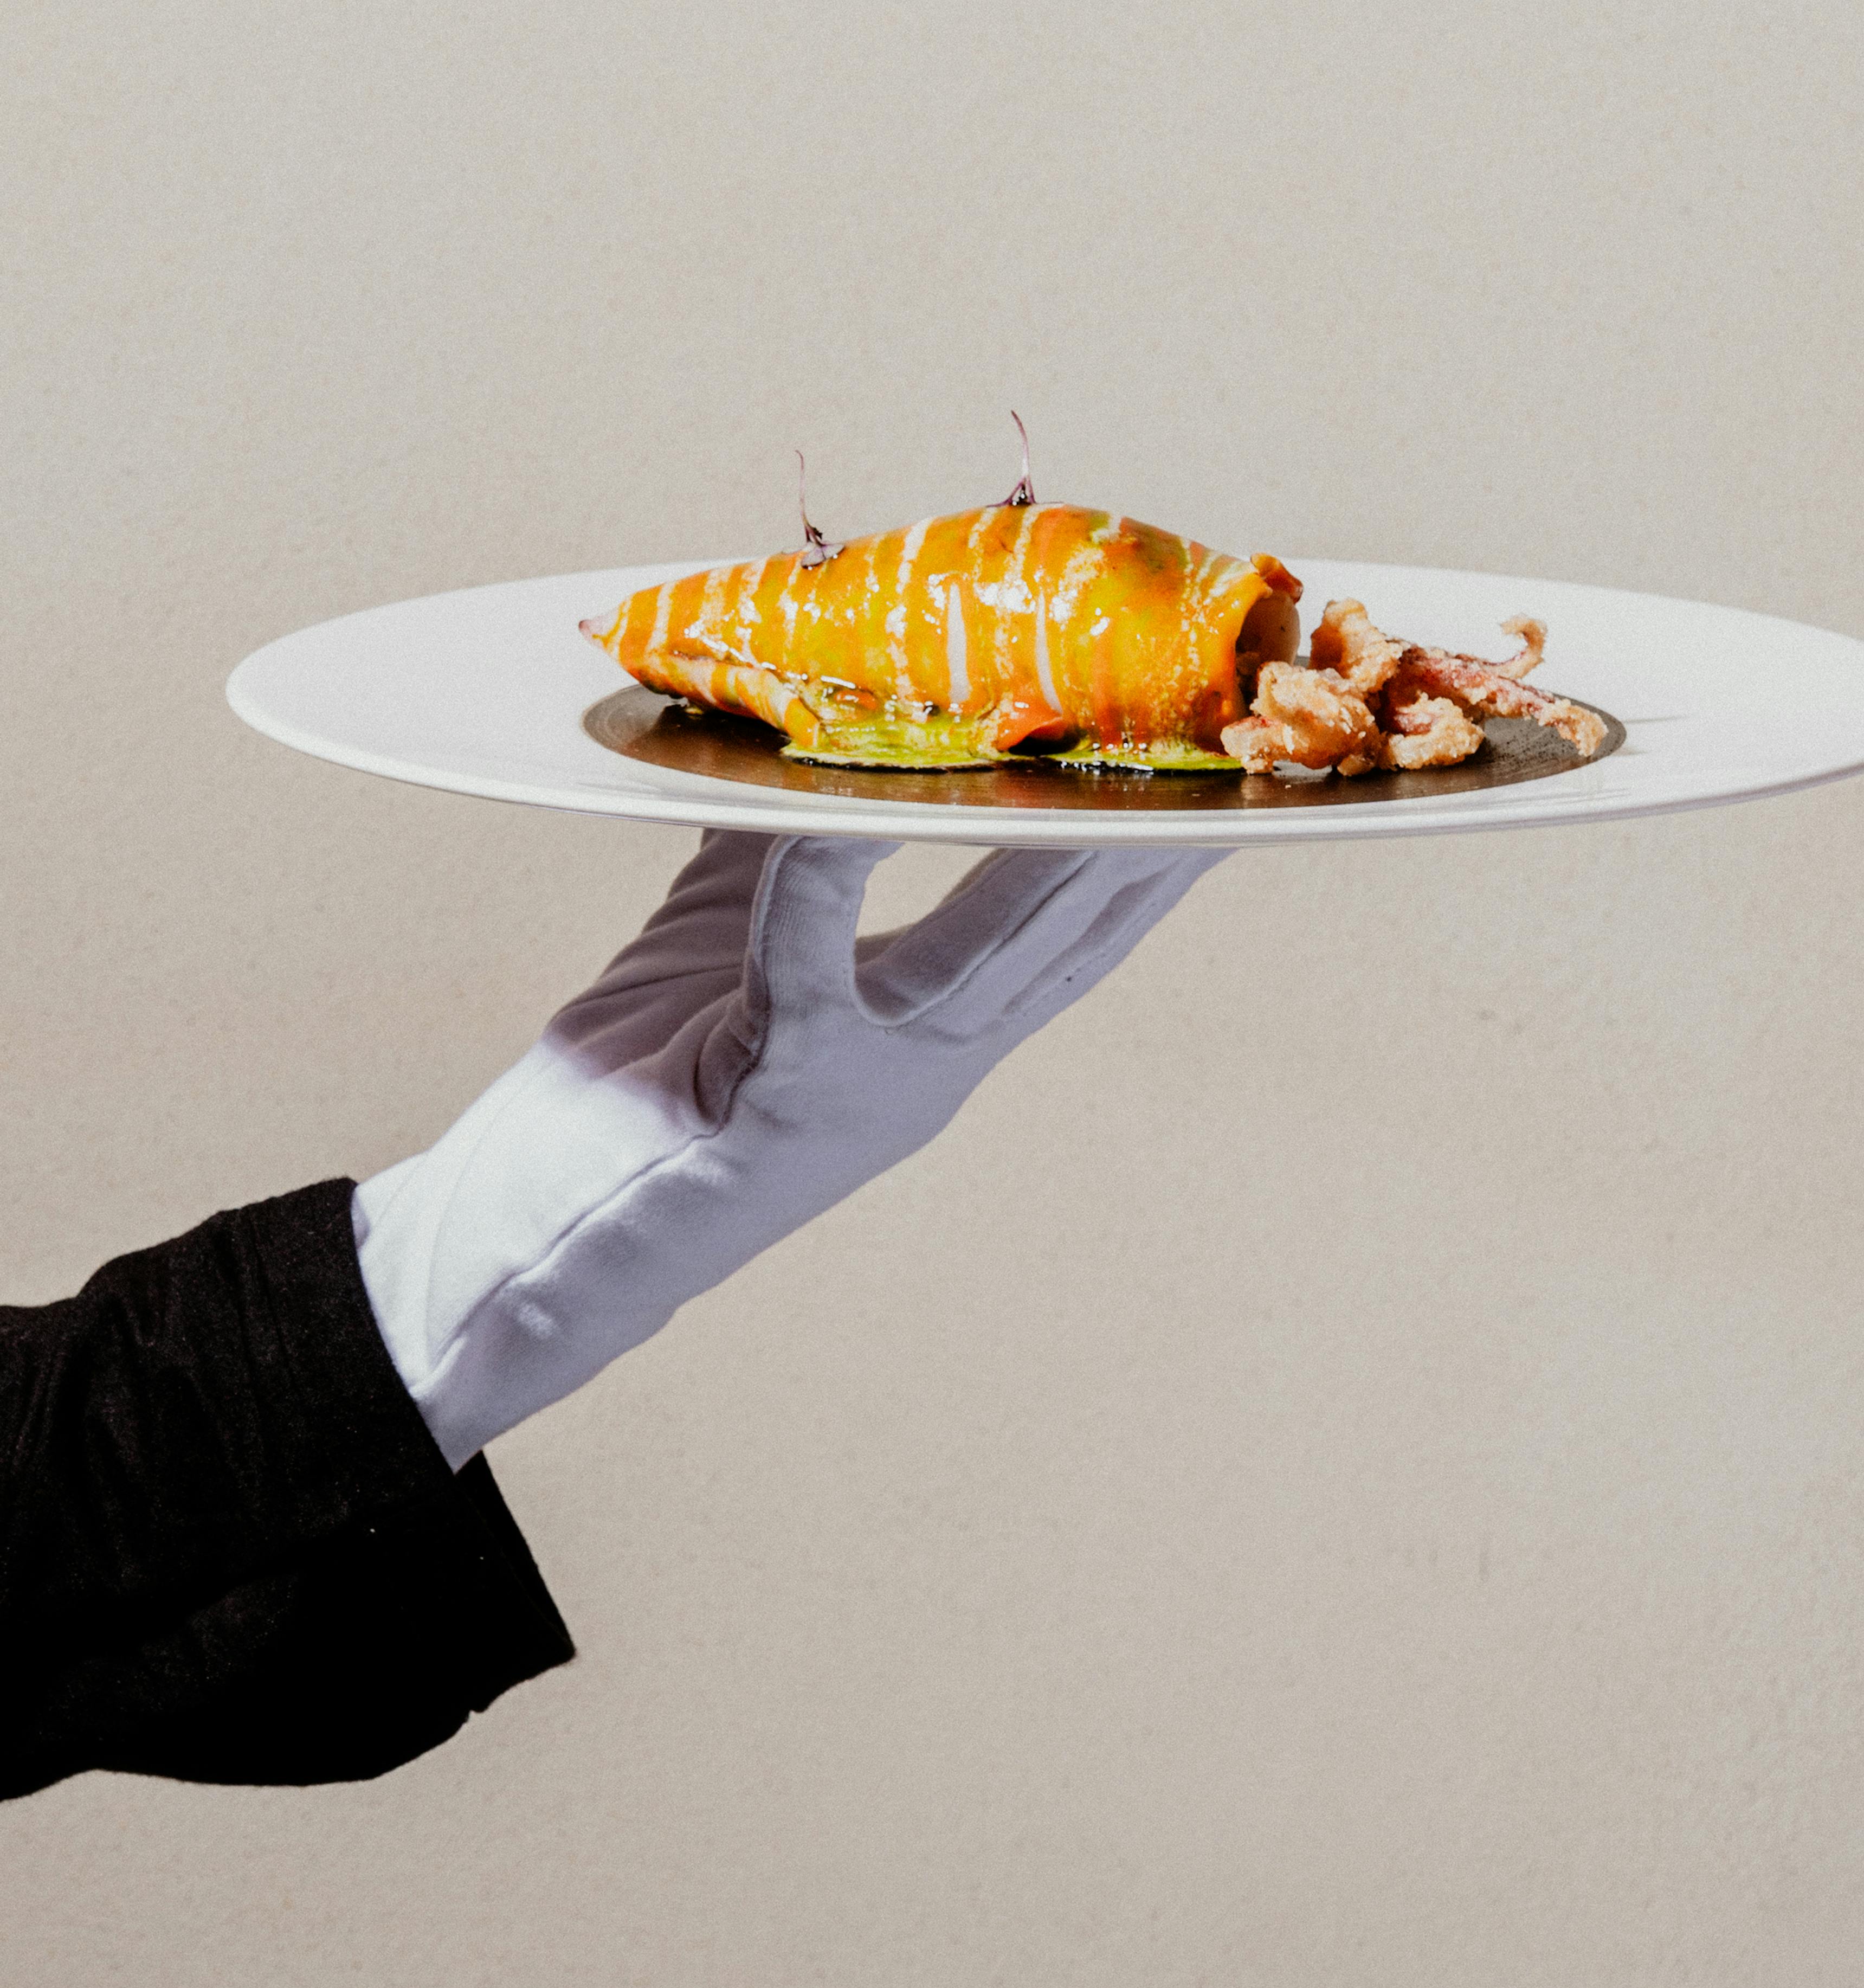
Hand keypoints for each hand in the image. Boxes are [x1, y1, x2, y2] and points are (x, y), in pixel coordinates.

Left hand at [353, 833, 1225, 1466]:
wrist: (525, 1256)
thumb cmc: (627, 1105)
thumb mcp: (724, 942)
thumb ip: (777, 847)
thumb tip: (804, 731)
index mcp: (922, 1038)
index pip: (1064, 938)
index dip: (1143, 863)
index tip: (1208, 780)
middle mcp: (918, 1069)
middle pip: (1061, 941)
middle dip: (1143, 845)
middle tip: (1214, 752)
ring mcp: (857, 1086)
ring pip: (985, 954)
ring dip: (1046, 859)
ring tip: (1098, 769)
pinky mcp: (771, 1089)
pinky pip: (811, 958)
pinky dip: (829, 879)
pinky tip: (853, 814)